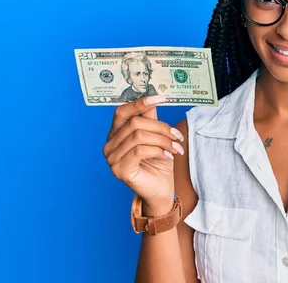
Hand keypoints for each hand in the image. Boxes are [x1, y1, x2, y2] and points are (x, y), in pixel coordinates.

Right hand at [102, 95, 184, 209]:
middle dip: (161, 127)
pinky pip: (140, 150)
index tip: (162, 97)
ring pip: (139, 136)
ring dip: (163, 140)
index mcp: (116, 134)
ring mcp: (112, 158)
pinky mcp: (120, 170)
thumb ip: (151, 118)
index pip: (122, 112)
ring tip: (176, 148)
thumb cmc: (158, 163)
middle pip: (135, 123)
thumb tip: (154, 97)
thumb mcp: (156, 136)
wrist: (161, 190)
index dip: (140, 103)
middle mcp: (109, 145)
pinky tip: (168, 156)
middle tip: (178, 136)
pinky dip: (158, 150)